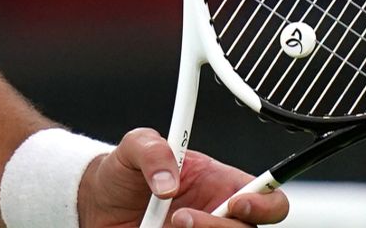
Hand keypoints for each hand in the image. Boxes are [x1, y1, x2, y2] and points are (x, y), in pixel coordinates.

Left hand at [78, 129, 288, 227]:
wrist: (96, 203)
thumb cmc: (123, 173)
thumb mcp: (134, 146)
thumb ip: (152, 149)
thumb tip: (169, 180)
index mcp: (222, 186)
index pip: (269, 200)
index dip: (265, 205)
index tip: (238, 203)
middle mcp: (218, 218)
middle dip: (219, 227)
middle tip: (182, 216)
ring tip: (168, 225)